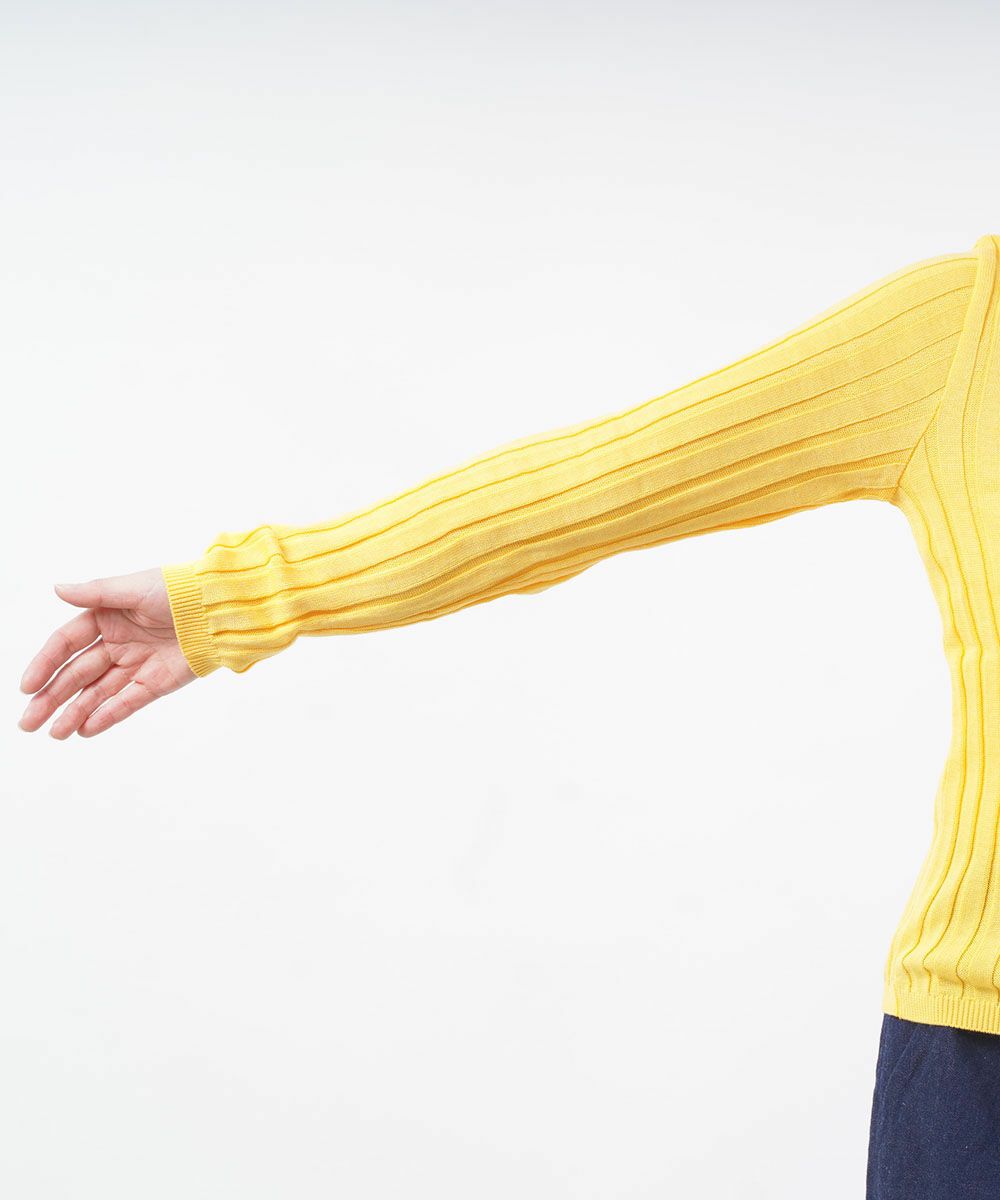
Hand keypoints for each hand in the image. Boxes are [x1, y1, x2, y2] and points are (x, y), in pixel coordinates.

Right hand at [18, 567, 196, 738]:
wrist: (219, 609)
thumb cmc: (179, 589)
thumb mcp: (133, 588)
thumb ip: (95, 593)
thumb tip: (58, 589)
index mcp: (107, 617)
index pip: (66, 644)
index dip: (45, 664)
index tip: (27, 686)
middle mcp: (117, 643)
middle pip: (77, 674)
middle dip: (51, 698)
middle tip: (28, 722)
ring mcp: (136, 664)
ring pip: (98, 693)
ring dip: (75, 713)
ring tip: (54, 733)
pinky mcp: (156, 682)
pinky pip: (127, 702)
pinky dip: (107, 715)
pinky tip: (86, 729)